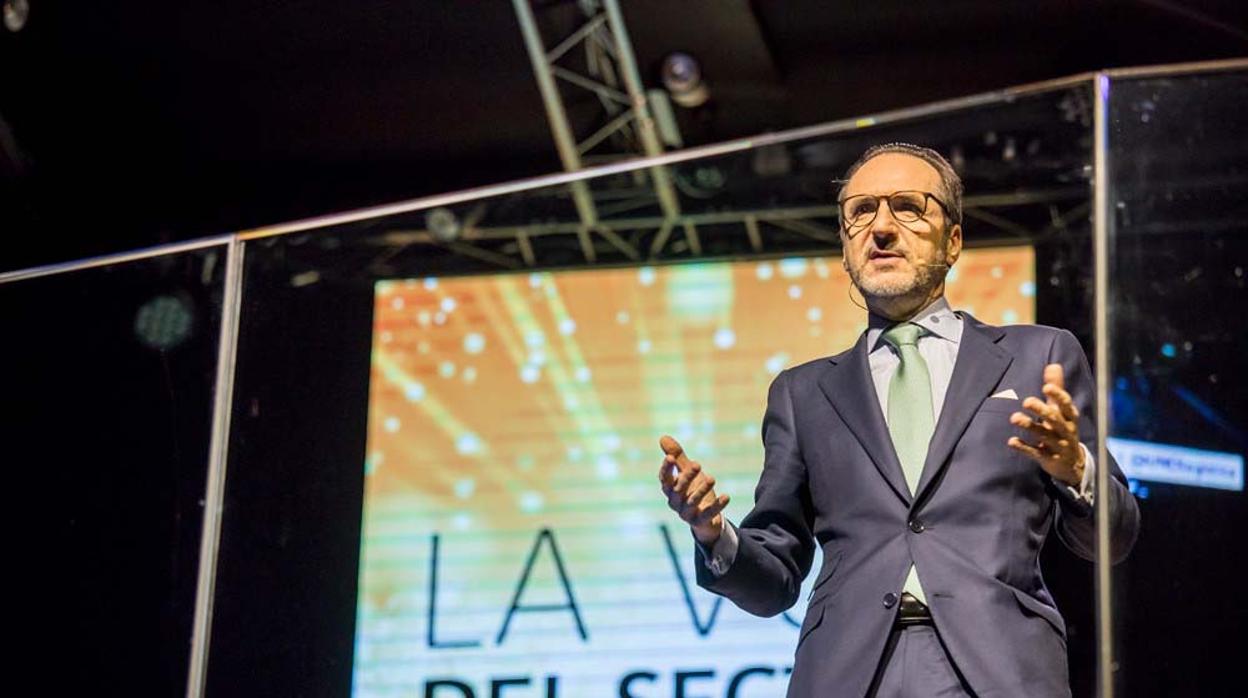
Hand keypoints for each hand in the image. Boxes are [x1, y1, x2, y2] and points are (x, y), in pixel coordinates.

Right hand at [657, 435, 729, 545]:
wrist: (705, 518)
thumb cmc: (693, 490)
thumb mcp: (687, 472)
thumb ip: (677, 457)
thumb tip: (663, 437)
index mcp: (670, 489)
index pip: (664, 479)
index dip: (666, 469)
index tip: (670, 457)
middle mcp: (675, 502)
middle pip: (678, 490)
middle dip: (687, 477)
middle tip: (698, 464)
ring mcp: (687, 513)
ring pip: (692, 502)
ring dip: (702, 490)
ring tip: (712, 478)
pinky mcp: (700, 522)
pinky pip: (708, 514)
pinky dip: (717, 506)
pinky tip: (726, 496)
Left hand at [1007, 363, 1086, 486]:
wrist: (1073, 464)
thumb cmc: (1063, 429)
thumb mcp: (1062, 410)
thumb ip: (1056, 388)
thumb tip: (1053, 365)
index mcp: (1070, 417)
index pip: (1066, 405)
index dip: (1058, 395)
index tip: (1046, 386)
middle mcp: (1065, 431)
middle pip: (1055, 419)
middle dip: (1041, 410)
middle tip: (1026, 401)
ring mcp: (1058, 446)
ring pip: (1044, 436)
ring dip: (1029, 426)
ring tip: (1014, 418)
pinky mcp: (1047, 459)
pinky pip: (1035, 453)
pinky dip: (1024, 447)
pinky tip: (1011, 441)